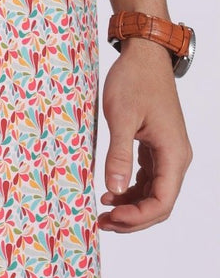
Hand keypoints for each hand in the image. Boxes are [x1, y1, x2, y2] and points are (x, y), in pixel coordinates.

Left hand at [97, 38, 192, 231]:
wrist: (144, 53)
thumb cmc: (134, 80)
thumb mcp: (121, 116)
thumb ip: (118, 154)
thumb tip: (114, 189)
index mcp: (173, 154)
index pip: (161, 202)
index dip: (137, 217)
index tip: (110, 217)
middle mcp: (175, 157)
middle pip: (159, 202)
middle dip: (132, 217)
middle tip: (102, 223)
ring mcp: (167, 152)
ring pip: (154, 192)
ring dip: (131, 205)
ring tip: (103, 211)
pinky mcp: (157, 145)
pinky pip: (148, 177)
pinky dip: (131, 188)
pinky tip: (111, 190)